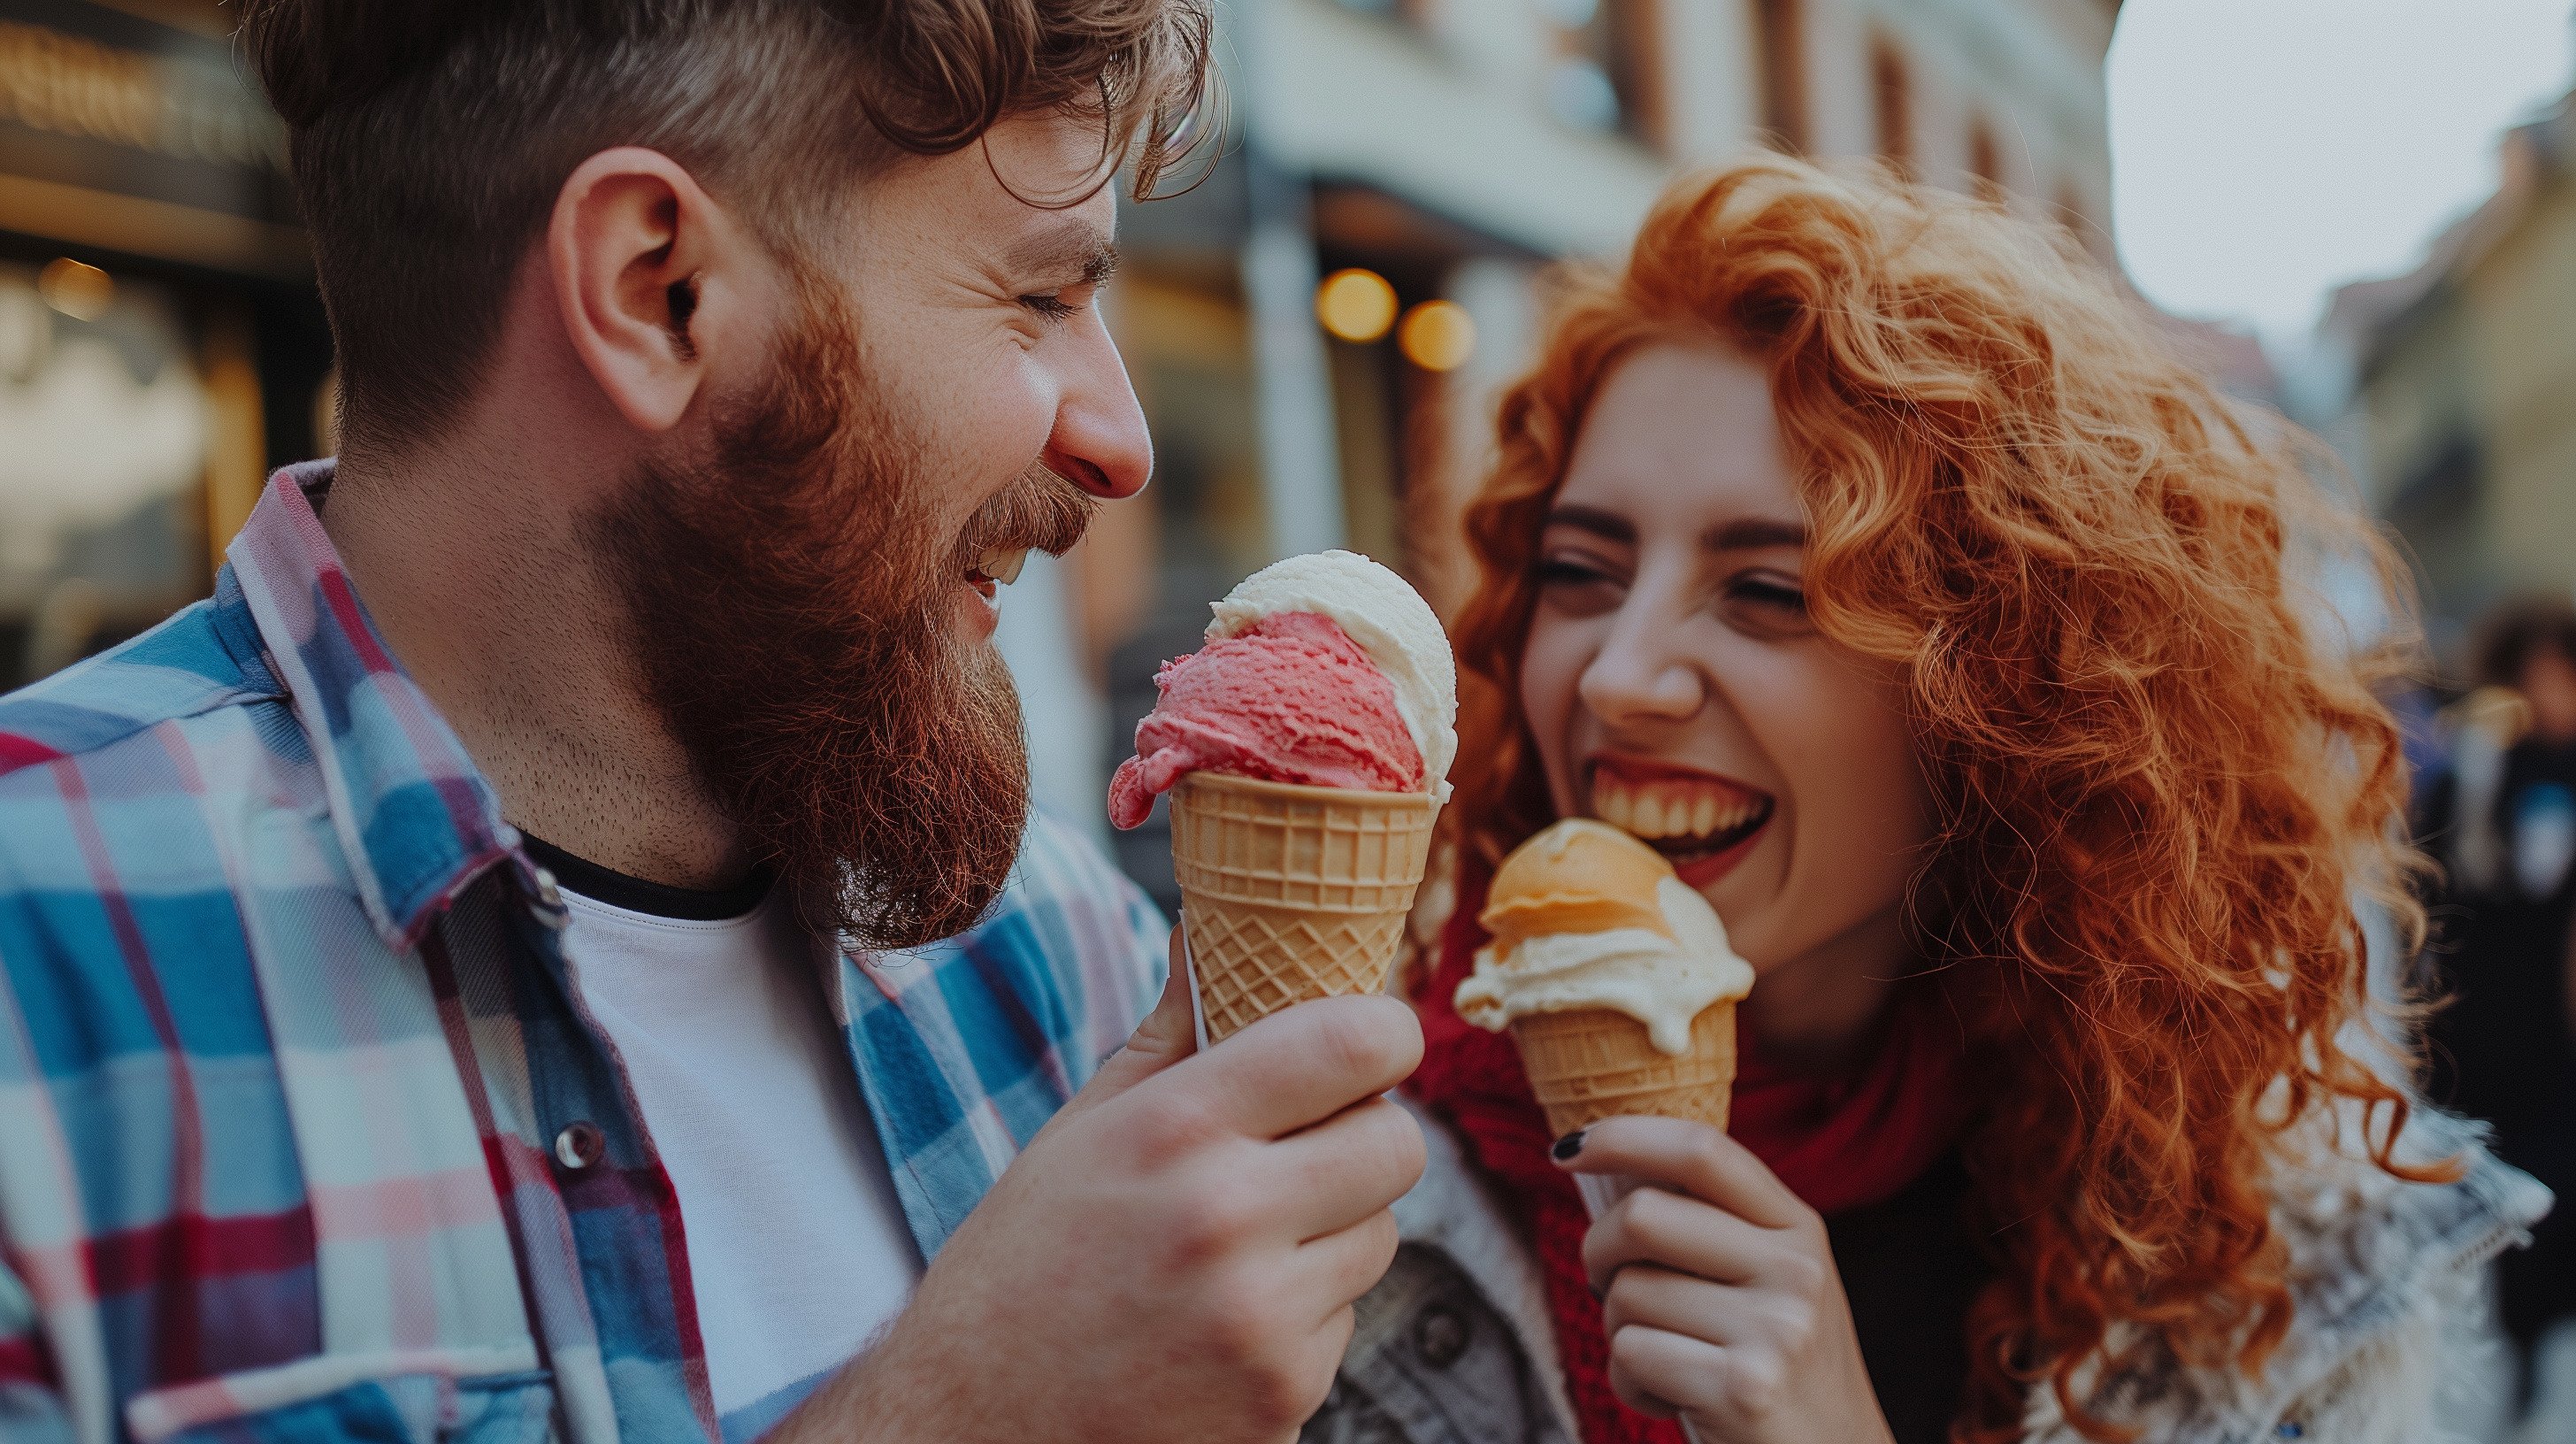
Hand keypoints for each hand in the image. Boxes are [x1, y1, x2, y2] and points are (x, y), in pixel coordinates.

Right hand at [784, 932, 1426, 1443]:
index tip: (1372, 1044)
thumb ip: (1168, 1036)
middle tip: (1306, 1150)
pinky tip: (1221, 1323)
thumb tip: (1212, 933)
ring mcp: (1263, 1319)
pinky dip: (1303, 1316)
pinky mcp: (1284, 1397)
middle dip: (1365, 1138)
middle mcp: (1227, 1218)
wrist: (971, 1429)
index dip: (1383, 1034)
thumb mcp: (1077, 1134)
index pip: (1353, 1043)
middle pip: (1399, 1143)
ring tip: (1239, 1249)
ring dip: (1334, 1233)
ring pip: (1380, 1236)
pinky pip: (1346, 1321)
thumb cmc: (1021, 1269)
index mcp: (1174, 1129)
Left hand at [1560, 1117, 1893, 1443]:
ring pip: (1627, 1293)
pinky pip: (1631, 1355)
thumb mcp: (1774, 1283)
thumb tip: (1614, 1164)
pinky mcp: (1742, 1388)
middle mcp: (1794, 1270)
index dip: (1622, 1135)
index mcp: (1799, 1228)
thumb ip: (1716, 1226)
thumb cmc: (1780, 1371)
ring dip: (1620, 1334)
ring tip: (1668, 1361)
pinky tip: (1672, 1399)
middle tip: (1615, 1290)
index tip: (1569, 1149)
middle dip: (1600, 1254)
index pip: (1702, 1148)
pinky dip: (1631, 1384)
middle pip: (1642, 1215)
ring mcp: (1774, 1329)